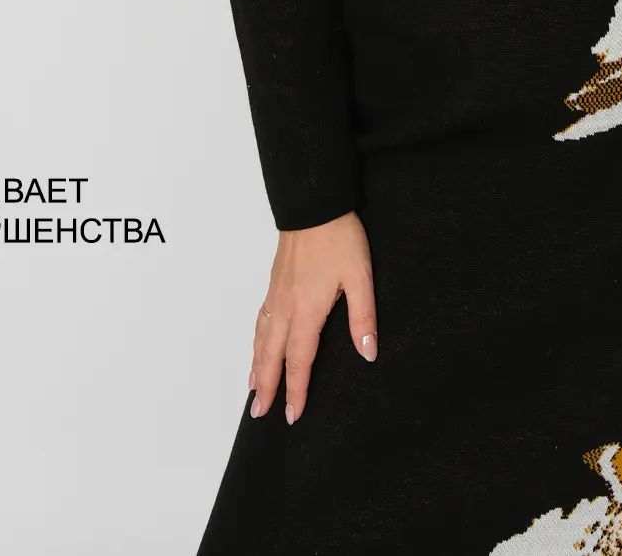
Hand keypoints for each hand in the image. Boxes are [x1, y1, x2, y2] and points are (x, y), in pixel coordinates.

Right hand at [249, 210, 376, 424]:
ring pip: (262, 339)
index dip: (296, 390)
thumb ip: (363, 318)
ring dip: (257, 367)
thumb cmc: (339, 238)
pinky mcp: (274, 283)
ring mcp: (276, 295)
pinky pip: (260, 321)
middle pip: (272, 355)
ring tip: (254, 390)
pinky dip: (256, 341)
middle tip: (260, 413)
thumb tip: (368, 353)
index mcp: (307, 311)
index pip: (299, 361)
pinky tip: (257, 345)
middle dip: (267, 386)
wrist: (314, 206)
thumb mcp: (360, 277)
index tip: (292, 416)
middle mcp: (286, 307)